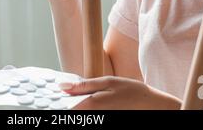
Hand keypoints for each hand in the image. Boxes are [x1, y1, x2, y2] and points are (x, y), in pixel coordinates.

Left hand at [59, 76, 181, 109]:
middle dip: (66, 105)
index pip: (65, 109)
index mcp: (92, 104)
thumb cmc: (131, 91)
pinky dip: (85, 110)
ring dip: (76, 107)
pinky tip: (88, 102)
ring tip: (74, 97)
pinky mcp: (103, 120)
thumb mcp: (107, 82)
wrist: (152, 106)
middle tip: (62, 96)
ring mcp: (99, 120)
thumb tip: (62, 86)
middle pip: (71, 113)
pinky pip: (89, 117)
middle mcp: (94, 116)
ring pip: (80, 116)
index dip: (57, 103)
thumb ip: (84, 85)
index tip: (51, 98)